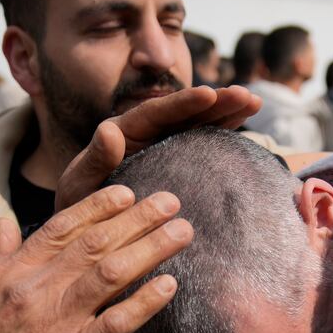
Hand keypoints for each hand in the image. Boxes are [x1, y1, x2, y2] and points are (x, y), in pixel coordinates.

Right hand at [0, 185, 190, 332]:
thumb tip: (5, 222)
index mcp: (12, 270)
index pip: (63, 226)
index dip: (99, 206)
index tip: (129, 192)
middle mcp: (36, 287)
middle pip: (96, 242)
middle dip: (138, 217)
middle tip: (172, 200)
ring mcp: (55, 321)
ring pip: (112, 273)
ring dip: (151, 248)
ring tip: (183, 231)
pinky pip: (115, 325)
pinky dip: (145, 303)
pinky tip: (170, 285)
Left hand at [54, 85, 262, 211]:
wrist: (87, 240)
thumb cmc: (77, 211)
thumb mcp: (78, 186)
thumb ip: (93, 160)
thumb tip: (110, 129)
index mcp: (125, 133)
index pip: (157, 112)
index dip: (184, 102)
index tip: (210, 93)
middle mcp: (148, 135)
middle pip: (185, 113)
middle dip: (216, 102)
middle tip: (247, 95)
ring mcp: (165, 150)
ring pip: (199, 125)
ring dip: (226, 113)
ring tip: (254, 102)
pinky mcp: (179, 167)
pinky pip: (203, 147)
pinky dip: (223, 134)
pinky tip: (244, 127)